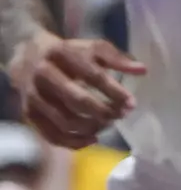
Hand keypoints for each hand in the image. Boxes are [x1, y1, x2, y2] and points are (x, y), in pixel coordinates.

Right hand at [9, 32, 141, 148]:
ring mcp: (34, 96)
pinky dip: (73, 142)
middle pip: (77, 100)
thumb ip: (117, 58)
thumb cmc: (71, 53)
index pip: (92, 75)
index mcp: (62, 54)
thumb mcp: (93, 48)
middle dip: (103, 111)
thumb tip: (143, 71)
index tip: (131, 103)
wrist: (28, 58)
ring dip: (91, 127)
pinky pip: (51, 134)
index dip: (114, 92)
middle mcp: (44, 75)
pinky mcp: (29, 114)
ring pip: (64, 120)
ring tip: (109, 124)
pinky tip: (92, 139)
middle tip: (121, 115)